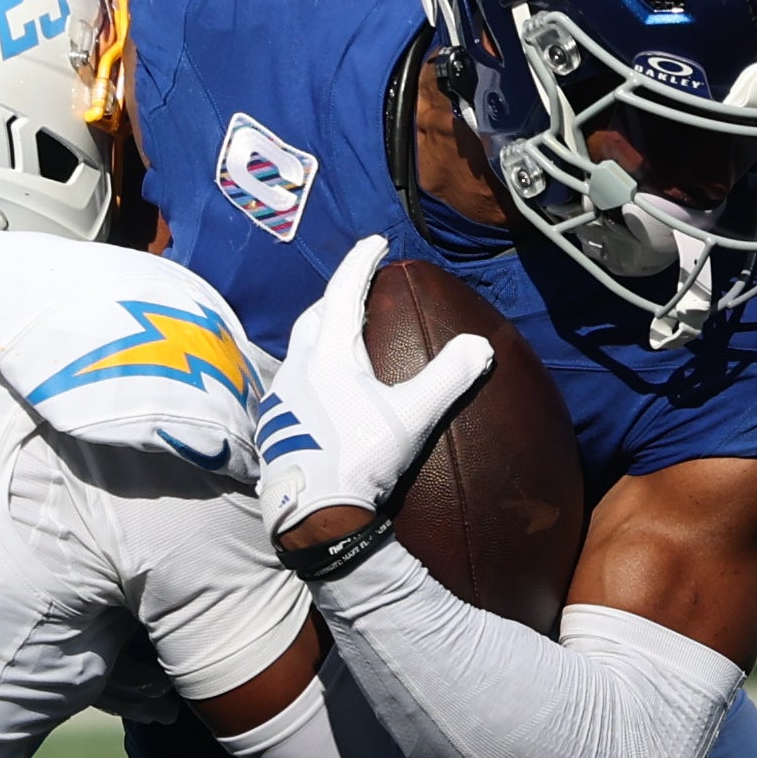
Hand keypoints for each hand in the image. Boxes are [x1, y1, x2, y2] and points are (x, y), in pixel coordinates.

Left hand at [258, 237, 491, 557]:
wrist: (313, 515)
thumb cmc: (360, 459)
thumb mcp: (412, 417)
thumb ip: (448, 378)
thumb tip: (481, 346)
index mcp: (328, 355)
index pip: (345, 293)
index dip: (361, 263)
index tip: (375, 243)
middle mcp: (298, 368)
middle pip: (315, 317)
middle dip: (338, 297)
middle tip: (360, 290)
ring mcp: (282, 398)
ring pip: (300, 349)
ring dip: (322, 334)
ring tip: (345, 338)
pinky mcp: (276, 426)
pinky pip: (294, 382)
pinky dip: (313, 371)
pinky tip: (327, 390)